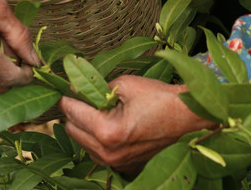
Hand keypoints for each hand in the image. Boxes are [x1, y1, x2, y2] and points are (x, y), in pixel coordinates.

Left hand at [57, 75, 215, 173]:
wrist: (188, 117)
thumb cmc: (159, 98)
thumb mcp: (123, 84)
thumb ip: (94, 88)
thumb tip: (74, 90)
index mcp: (107, 131)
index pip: (71, 112)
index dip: (65, 96)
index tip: (63, 87)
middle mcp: (108, 152)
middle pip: (71, 129)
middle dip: (73, 112)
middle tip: (83, 96)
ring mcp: (115, 163)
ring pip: (81, 143)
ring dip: (83, 126)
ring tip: (99, 110)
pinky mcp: (123, 166)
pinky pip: (95, 152)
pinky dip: (94, 138)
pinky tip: (107, 123)